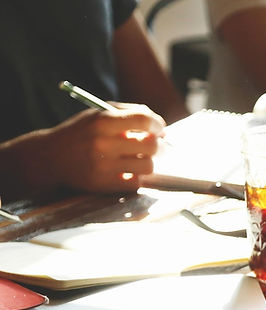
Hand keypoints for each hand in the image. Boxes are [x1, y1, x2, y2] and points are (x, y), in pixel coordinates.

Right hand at [14, 105, 163, 193]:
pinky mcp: (103, 184)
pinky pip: (135, 183)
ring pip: (147, 167)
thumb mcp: (97, 114)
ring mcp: (103, 166)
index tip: (159, 129)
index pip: (143, 120)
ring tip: (142, 158)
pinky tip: (129, 170)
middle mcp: (102, 144)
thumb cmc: (80, 133)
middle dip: (160, 145)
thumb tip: (158, 125)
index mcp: (102, 121)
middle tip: (157, 145)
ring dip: (149, 162)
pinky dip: (137, 177)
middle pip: (151, 146)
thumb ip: (127, 112)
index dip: (157, 124)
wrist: (50, 157)